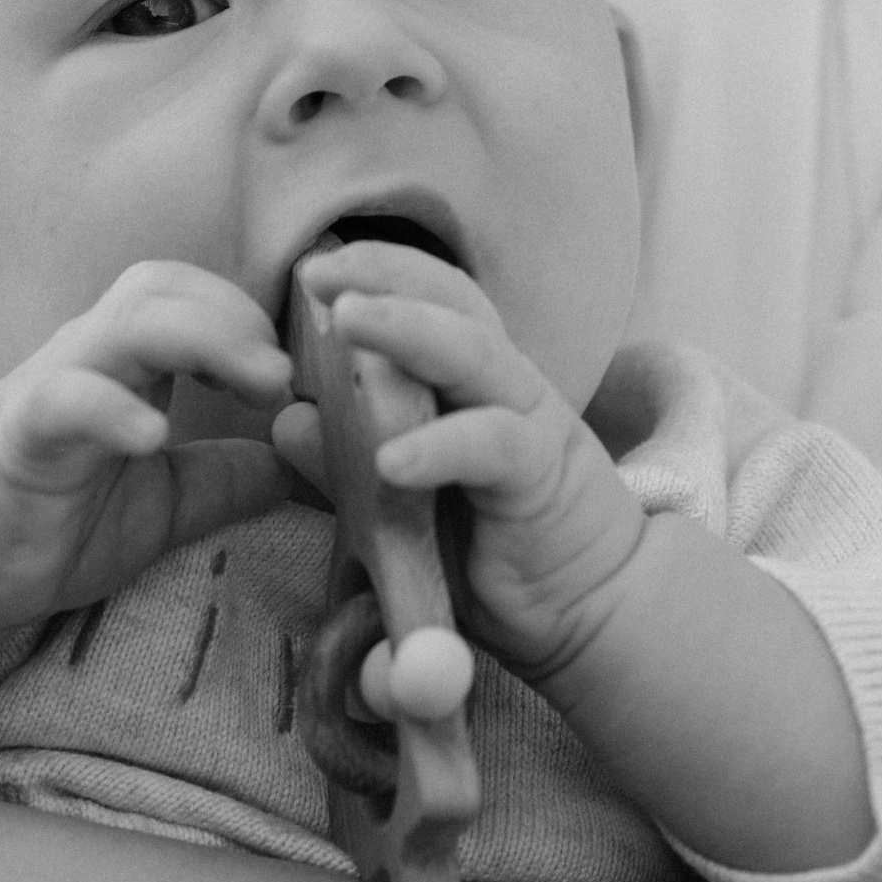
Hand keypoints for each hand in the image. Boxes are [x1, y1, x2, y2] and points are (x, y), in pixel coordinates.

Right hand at [0, 260, 295, 652]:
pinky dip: (114, 408)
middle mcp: (89, 357)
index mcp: (123, 364)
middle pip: (161, 287)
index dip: (247, 320)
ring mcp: (53, 387)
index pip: (189, 296)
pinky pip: (66, 399)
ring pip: (127, 325)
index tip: (287, 382)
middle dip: (236, 316)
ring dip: (204, 340)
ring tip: (258, 385)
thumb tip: (301, 463)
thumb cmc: (52, 519)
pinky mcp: (19, 433)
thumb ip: (224, 481)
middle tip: (282, 378)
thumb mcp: (162, 505)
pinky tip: (154, 436)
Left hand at [284, 242, 646, 683]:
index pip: (430, 300)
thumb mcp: (404, 505)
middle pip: (452, 303)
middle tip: (318, 271)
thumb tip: (289, 421)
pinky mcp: (543, 478)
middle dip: (384, 275)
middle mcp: (502, 386)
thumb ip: (349, 466)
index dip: (375, 273)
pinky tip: (389, 460)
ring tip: (346, 319)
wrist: (592, 609)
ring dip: (408, 329)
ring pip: (473, 354)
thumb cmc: (494, 549)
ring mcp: (528, 424)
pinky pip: (492, 447)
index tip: (312, 271)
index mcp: (469, 383)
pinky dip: (440, 447)